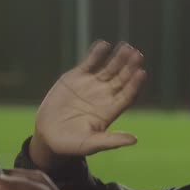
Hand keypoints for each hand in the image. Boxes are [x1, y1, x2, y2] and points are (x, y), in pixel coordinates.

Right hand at [30, 41, 146, 168]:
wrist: (47, 135)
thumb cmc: (71, 144)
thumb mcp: (90, 144)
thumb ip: (111, 141)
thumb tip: (135, 140)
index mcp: (110, 111)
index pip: (128, 94)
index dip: (135, 84)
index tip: (141, 73)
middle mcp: (105, 96)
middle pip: (122, 78)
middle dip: (130, 66)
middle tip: (137, 55)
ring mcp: (92, 84)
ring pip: (110, 68)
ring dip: (118, 58)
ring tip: (126, 47)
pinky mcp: (77, 77)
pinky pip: (90, 62)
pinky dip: (97, 54)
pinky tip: (104, 45)